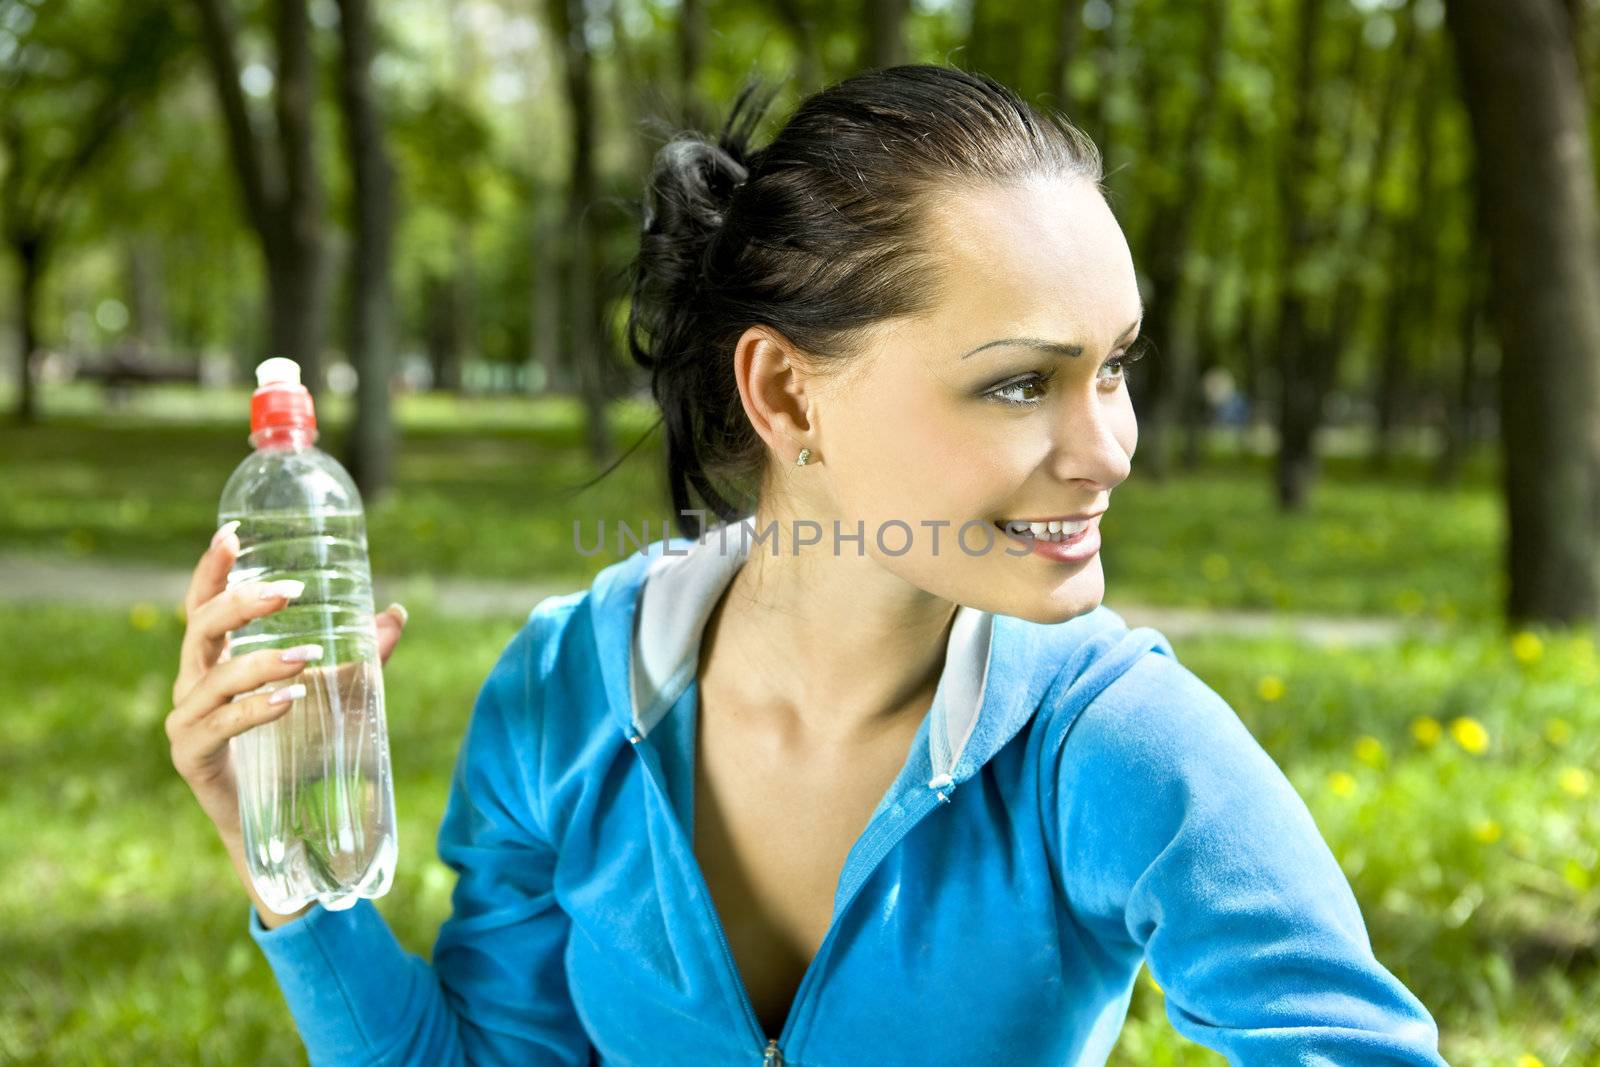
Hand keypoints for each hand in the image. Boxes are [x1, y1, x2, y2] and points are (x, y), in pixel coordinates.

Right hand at [166, 520, 406, 921]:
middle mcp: (193, 685)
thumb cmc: (302, 753)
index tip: (232, 532)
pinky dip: (253, 709)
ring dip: (260, 661)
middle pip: (201, 629)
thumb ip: (365, 659)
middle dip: (243, 604)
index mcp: (217, 661)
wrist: (284, 831)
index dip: (212, 569)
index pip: (204, 605)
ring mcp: (187, 723)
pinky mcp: (192, 760)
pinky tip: (288, 699)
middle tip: (292, 593)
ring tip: (308, 658)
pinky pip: (217, 727)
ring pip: (213, 677)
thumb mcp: (339, 697)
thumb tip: (397, 613)